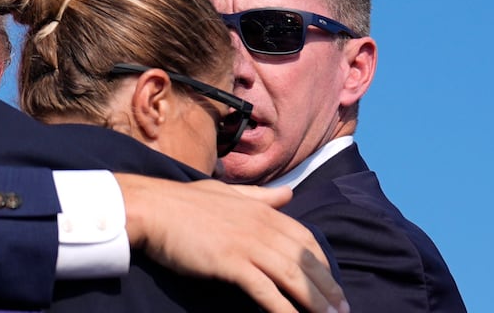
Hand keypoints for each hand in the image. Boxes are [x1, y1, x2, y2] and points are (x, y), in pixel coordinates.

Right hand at [116, 175, 346, 312]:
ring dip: (315, 301)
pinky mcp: (231, 262)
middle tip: (342, 310)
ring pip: (292, 276)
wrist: (151, 208)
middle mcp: (260, 226)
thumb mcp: (226, 193)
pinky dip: (284, 308)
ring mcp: (246, 244)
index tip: (331, 282)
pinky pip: (266, 290)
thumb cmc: (182, 202)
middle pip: (305, 260)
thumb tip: (288, 194)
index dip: (322, 262)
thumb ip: (259, 196)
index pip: (304, 237)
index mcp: (260, 209)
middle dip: (327, 287)